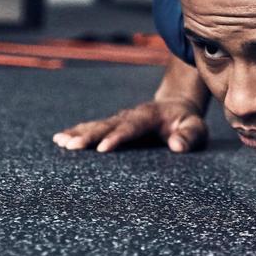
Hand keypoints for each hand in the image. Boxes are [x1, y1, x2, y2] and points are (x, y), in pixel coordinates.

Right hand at [52, 99, 207, 153]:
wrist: (177, 106)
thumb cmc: (187, 122)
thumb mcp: (196, 129)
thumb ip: (189, 136)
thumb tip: (177, 146)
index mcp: (150, 115)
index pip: (132, 127)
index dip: (118, 137)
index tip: (102, 149)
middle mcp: (131, 115)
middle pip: (108, 125)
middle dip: (89, 136)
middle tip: (71, 146)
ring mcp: (120, 119)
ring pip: (97, 125)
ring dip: (78, 133)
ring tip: (60, 141)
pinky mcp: (114, 125)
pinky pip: (93, 127)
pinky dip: (77, 131)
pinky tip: (60, 139)